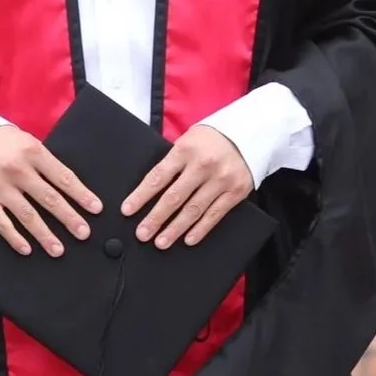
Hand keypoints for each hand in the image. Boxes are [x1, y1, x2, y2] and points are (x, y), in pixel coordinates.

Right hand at [0, 126, 101, 257]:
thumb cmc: (4, 142)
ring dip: (44, 234)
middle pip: (48, 198)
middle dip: (68, 218)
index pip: (62, 177)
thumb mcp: (28, 142)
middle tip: (84, 233)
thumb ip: (45, 162)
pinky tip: (27, 249)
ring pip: (27, 215)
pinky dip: (14, 238)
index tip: (95, 208)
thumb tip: (69, 187)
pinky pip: (1, 223)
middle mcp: (17, 170)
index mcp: (33, 152)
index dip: (80, 194)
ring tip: (58, 249)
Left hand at [121, 125, 252, 248]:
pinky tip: (188, 239)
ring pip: (193, 209)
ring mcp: (220, 180)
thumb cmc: (210, 139)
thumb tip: (151, 189)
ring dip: (175, 228)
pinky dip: (200, 229)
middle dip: (155, 218)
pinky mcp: (236, 191)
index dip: (141, 195)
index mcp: (185, 150)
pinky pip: (215, 214)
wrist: (248, 133)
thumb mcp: (187, 141)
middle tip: (142, 234)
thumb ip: (172, 162)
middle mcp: (202, 165)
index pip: (158, 177)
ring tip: (161, 242)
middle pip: (174, 197)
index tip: (127, 210)